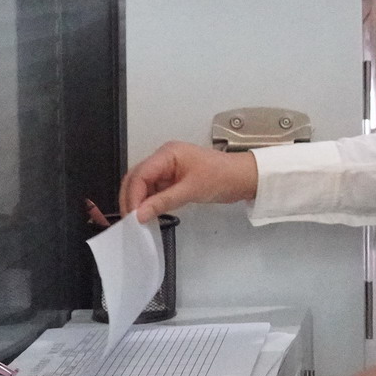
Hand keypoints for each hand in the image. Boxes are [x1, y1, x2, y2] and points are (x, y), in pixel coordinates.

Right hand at [119, 139, 256, 220]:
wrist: (244, 177)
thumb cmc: (223, 176)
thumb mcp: (191, 190)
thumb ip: (163, 201)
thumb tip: (139, 214)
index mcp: (167, 153)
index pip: (140, 174)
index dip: (133, 195)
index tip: (132, 216)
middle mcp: (164, 158)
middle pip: (137, 178)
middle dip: (131, 198)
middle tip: (131, 221)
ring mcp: (168, 169)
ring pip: (144, 186)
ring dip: (139, 202)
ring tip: (139, 221)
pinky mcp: (173, 180)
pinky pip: (155, 191)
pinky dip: (150, 203)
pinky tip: (150, 215)